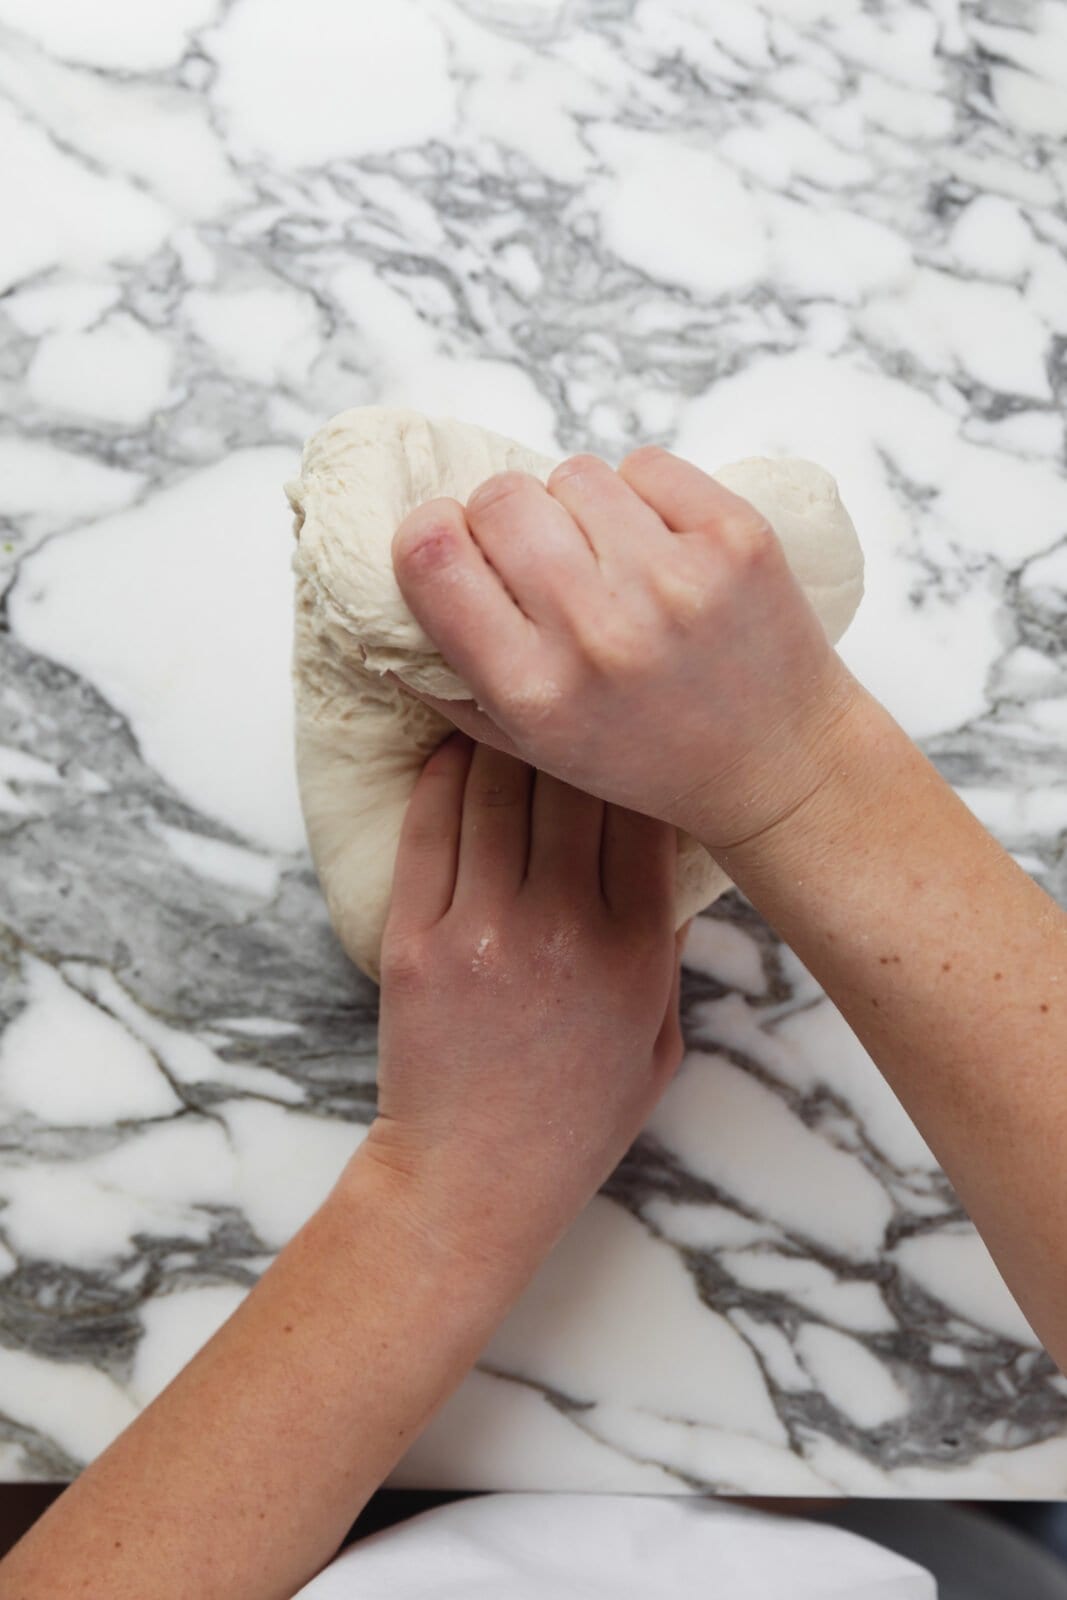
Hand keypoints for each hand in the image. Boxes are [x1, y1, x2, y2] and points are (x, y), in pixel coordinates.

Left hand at [362, 733, 685, 1269]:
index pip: (640, 810)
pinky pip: (430, 829)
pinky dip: (442, 775)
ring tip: (508, 698)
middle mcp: (564, 928)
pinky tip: (454, 744)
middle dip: (571, 729)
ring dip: (503, 735)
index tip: (628, 721)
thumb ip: (664, 943)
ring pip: (495, 789)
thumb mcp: (658, 1037)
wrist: (473, 1179)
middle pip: (569, 783)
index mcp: (635, 951)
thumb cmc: (574, 1115)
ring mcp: (483, 931)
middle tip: (565, 692)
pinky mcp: (414, 939)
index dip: (634, 752)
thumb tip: (664, 851)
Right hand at [391, 447, 859, 851]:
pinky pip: (645, 463)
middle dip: (505, 518)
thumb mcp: (531, 747)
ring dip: (576, 506)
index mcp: (535, 689)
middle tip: (539, 557)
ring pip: (572, 473)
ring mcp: (673, 580)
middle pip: (499, 498)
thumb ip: (449, 681)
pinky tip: (658, 547)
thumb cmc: (645, 756)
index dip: (431, 535)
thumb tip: (376, 613)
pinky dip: (641, 493)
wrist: (778, 765)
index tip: (451, 546)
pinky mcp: (734, 538)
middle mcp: (599, 634)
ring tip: (606, 558)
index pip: (431, 554)